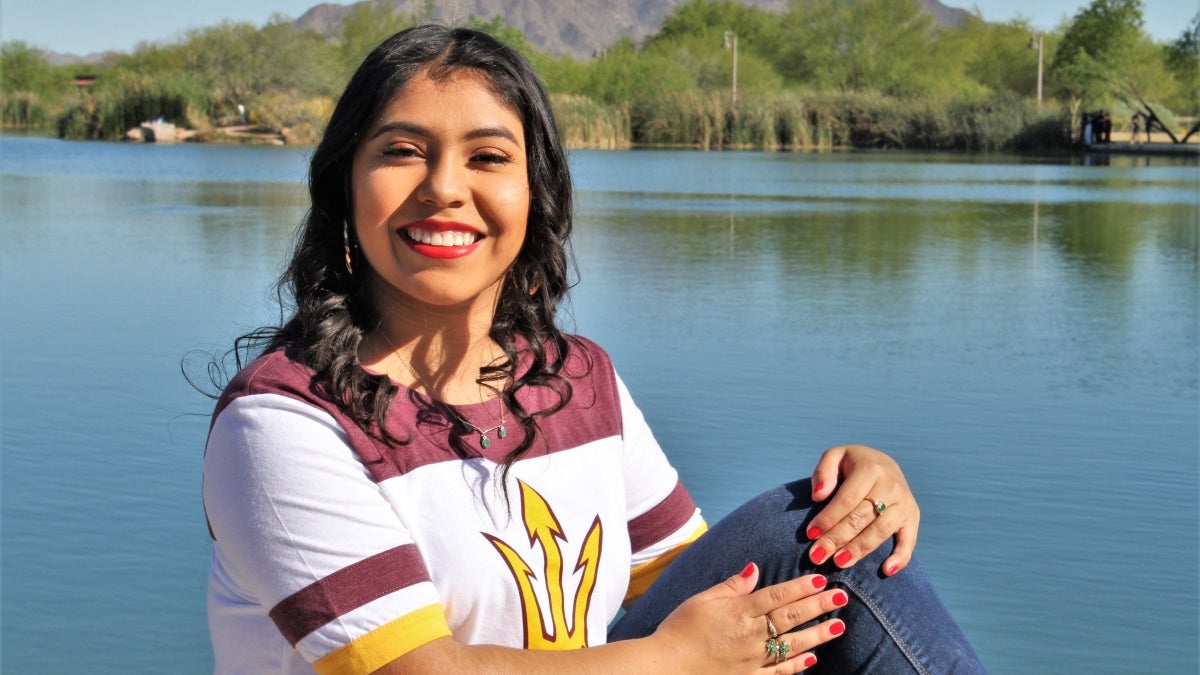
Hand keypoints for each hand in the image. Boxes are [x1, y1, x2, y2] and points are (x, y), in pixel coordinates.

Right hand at [653, 563, 845, 673]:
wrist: (666, 666)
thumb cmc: (680, 629)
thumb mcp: (703, 600)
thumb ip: (732, 586)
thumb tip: (754, 568)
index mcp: (740, 612)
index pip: (777, 596)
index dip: (801, 587)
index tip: (821, 579)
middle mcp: (751, 635)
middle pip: (791, 617)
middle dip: (818, 605)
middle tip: (842, 597)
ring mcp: (752, 659)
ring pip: (792, 645)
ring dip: (817, 635)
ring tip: (838, 626)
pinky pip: (778, 672)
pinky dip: (796, 665)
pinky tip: (812, 658)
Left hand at [804, 445, 919, 575]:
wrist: (883, 464)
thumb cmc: (852, 465)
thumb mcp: (835, 457)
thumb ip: (824, 472)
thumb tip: (818, 496)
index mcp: (871, 468)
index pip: (847, 499)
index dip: (828, 517)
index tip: (811, 534)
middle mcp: (891, 485)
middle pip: (861, 518)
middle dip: (837, 538)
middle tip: (817, 555)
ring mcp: (904, 503)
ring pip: (880, 531)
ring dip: (858, 550)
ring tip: (839, 562)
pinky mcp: (913, 518)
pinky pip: (909, 540)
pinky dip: (901, 557)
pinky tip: (886, 570)